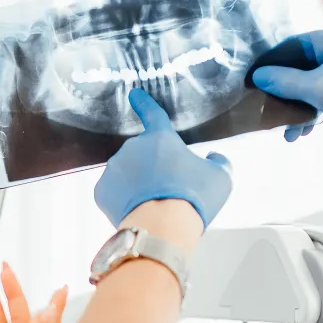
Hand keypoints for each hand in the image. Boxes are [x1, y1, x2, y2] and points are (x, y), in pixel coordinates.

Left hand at [93, 88, 232, 228]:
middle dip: (153, 168)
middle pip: (143, 154)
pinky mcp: (101, 191)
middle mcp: (132, 147)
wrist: (162, 228)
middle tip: (168, 191)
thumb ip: (218, 162)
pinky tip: (137, 211)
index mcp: (160, 138)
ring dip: (137, 184)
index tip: (134, 94)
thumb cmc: (193, 198)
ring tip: (154, 205)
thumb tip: (213, 158)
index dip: (144, 103)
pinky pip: (113, 192)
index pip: (153, 114)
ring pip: (127, 174)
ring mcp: (113, 169)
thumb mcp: (220, 178)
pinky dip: (123, 200)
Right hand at [250, 29, 322, 137]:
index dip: (272, 62)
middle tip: (268, 109)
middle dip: (284, 94)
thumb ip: (286, 82)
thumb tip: (259, 77)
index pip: (292, 45)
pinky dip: (313, 112)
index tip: (254, 78)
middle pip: (300, 68)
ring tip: (288, 133)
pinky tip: (305, 131)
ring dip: (298, 109)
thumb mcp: (316, 89)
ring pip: (311, 86)